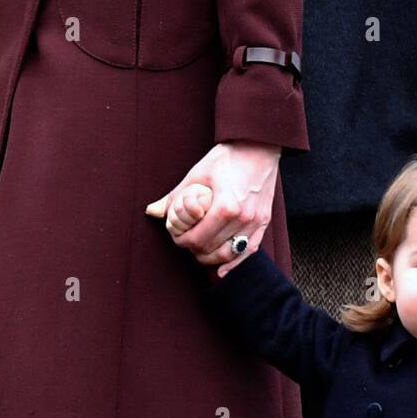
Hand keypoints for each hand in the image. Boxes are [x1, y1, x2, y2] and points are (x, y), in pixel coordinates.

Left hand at [145, 141, 280, 276]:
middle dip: (194, 250)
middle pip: (212, 250)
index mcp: (225, 207)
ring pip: (229, 255)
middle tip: (186, 242)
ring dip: (212, 258)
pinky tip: (222, 270)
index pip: (197, 239)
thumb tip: (153, 212)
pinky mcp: (263, 223)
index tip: (177, 236)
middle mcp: (242, 219)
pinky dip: (234, 264)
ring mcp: (255, 222)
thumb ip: (175, 197)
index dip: (182, 241)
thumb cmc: (227, 157)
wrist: (258, 147)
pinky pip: (249, 252)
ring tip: (201, 252)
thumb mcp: (197, 174)